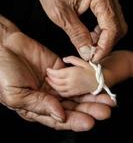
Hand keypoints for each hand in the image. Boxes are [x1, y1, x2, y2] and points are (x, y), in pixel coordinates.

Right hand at [0, 16, 114, 130]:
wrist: (3, 46)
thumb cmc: (3, 72)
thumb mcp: (16, 94)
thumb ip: (39, 105)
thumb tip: (60, 116)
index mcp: (36, 106)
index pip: (59, 118)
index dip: (74, 121)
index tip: (90, 122)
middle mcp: (47, 96)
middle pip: (71, 106)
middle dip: (88, 109)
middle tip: (105, 111)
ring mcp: (54, 81)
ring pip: (75, 91)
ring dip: (90, 95)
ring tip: (106, 98)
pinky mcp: (58, 67)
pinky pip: (73, 74)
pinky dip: (84, 78)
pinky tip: (94, 82)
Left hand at [34, 0, 126, 61]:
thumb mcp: (61, 15)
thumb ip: (77, 35)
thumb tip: (88, 53)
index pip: (112, 28)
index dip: (104, 47)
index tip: (94, 58)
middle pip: (118, 27)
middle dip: (106, 44)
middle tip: (92, 53)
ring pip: (115, 24)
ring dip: (104, 38)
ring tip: (89, 45)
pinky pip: (109, 18)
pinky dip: (102, 30)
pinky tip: (90, 35)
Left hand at [46, 56, 97, 96]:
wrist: (101, 80)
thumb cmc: (92, 70)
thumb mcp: (82, 61)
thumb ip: (72, 59)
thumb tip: (63, 59)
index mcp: (72, 73)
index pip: (57, 73)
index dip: (50, 71)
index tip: (47, 69)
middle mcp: (71, 81)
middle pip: (56, 81)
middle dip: (49, 78)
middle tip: (47, 74)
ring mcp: (72, 88)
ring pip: (58, 88)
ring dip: (52, 84)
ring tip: (48, 80)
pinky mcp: (74, 93)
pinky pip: (63, 93)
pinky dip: (57, 91)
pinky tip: (55, 88)